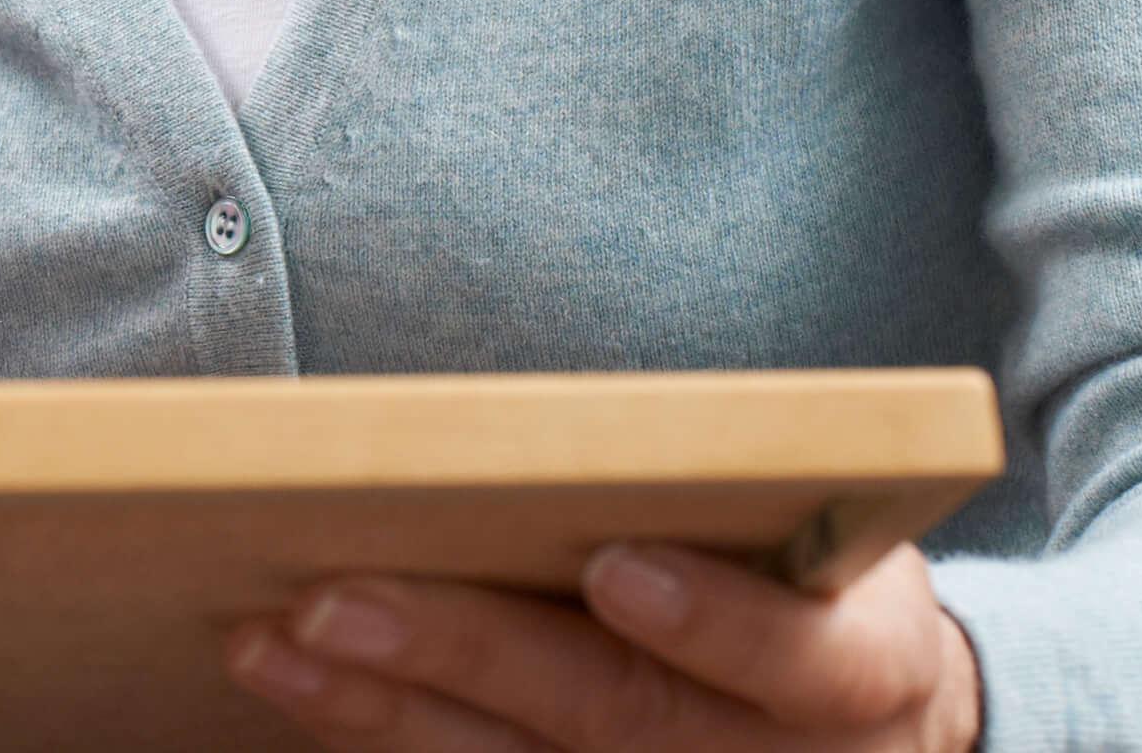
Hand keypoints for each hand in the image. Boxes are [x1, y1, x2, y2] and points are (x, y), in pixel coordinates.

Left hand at [227, 541, 979, 751]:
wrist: (870, 730)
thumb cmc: (815, 582)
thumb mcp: (823, 531)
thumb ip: (725, 492)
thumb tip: (552, 421)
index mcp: (862, 670)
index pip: (797, 655)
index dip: (712, 621)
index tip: (615, 567)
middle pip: (615, 715)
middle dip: (469, 652)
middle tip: (339, 594)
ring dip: (381, 707)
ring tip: (271, 639)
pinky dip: (380, 736)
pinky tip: (296, 684)